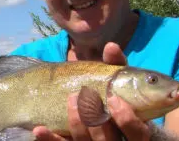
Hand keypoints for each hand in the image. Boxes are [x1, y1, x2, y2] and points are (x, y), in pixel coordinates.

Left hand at [33, 42, 151, 140]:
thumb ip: (117, 67)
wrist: (94, 115)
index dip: (128, 120)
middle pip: (109, 140)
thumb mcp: (116, 81)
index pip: (139, 133)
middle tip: (86, 95)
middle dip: (96, 117)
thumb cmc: (110, 93)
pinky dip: (50, 138)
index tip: (113, 99)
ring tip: (71, 99)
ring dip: (77, 122)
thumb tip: (111, 46)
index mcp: (133, 130)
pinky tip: (39, 129)